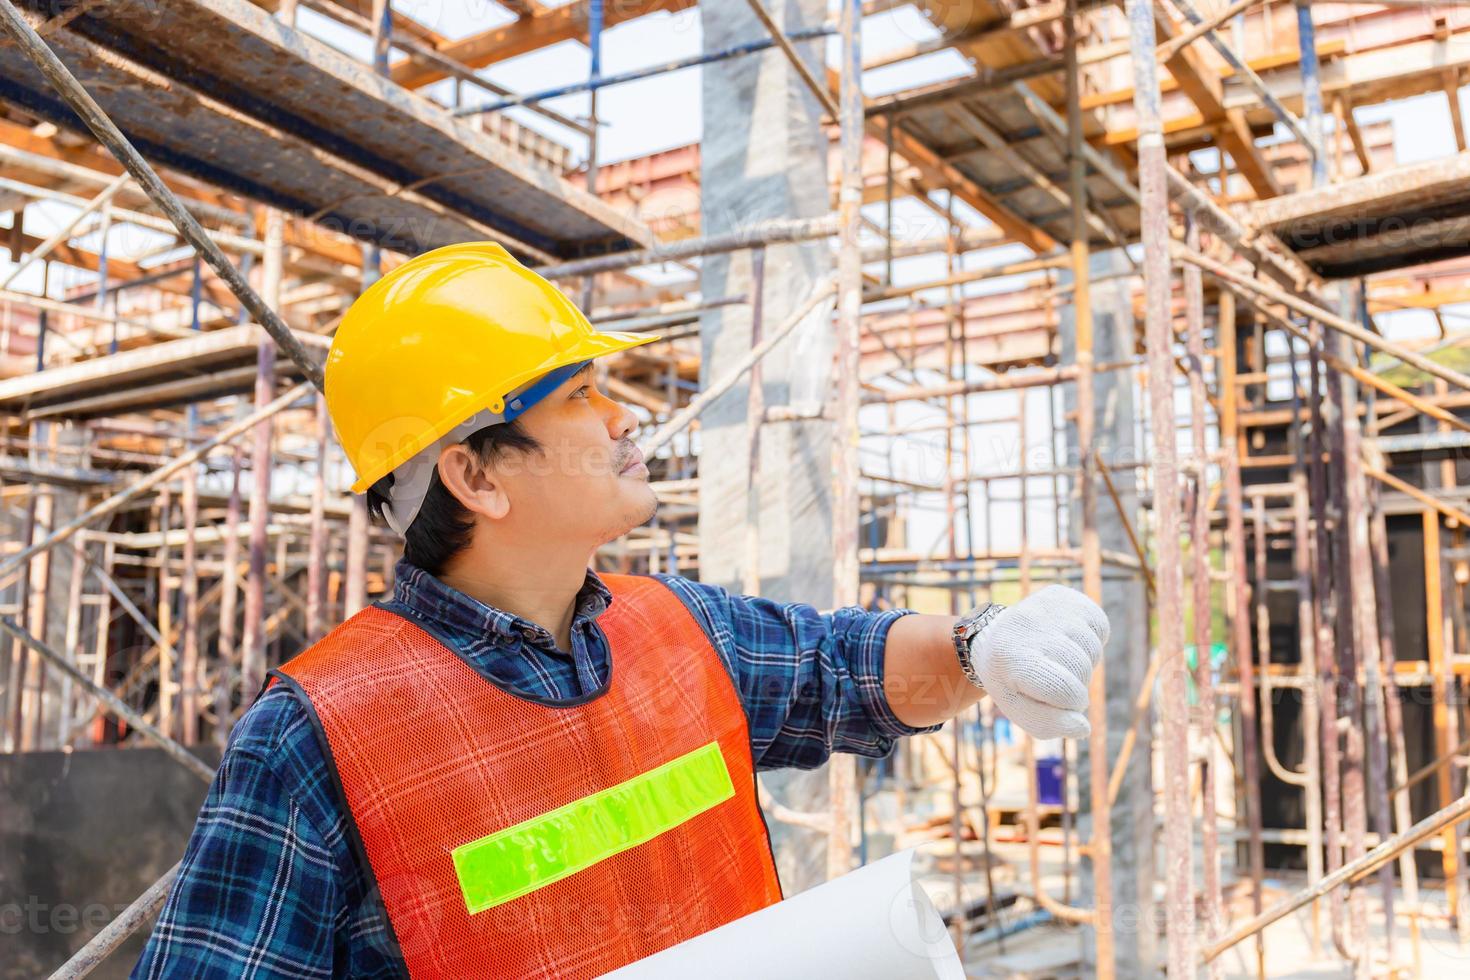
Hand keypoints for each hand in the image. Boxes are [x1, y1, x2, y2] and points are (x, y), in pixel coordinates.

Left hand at [969, 585, 1108, 739]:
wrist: (994, 638)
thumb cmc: (1011, 679)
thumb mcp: (1019, 708)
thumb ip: (1050, 725)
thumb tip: (1082, 728)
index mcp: (1012, 659)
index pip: (1066, 691)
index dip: (1072, 703)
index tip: (1059, 699)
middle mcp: (1026, 626)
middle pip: (1081, 668)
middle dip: (1077, 682)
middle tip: (1055, 677)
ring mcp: (1043, 606)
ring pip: (1092, 647)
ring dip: (1085, 661)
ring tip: (1062, 660)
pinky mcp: (1059, 594)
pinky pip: (1099, 623)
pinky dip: (1093, 638)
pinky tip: (1070, 640)